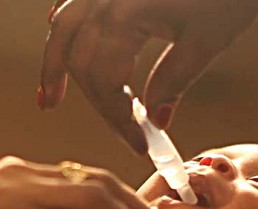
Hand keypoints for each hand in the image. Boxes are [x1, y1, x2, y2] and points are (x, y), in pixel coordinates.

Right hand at [40, 0, 257, 153]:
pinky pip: (72, 3)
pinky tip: (59, 42)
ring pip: (64, 28)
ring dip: (55, 65)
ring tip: (50, 99)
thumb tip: (155, 120)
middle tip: (118, 130)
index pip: (104, 82)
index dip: (118, 119)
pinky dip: (64, 27)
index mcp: (124, 15)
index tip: (140, 145)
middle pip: (79, 61)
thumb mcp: (207, 39)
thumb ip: (174, 80)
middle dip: (97, 101)